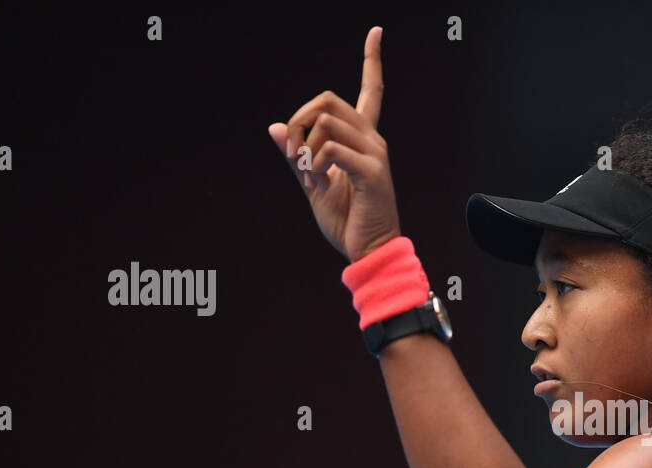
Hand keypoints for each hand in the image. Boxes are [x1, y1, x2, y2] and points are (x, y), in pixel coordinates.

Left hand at [267, 26, 400, 261]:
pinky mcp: (373, 171)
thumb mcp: (312, 184)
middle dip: (297, 122)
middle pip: (327, 99)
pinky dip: (314, 166)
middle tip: (293, 155)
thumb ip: (295, 156)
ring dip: (304, 149)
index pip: (372, 90)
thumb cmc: (347, 221)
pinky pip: (331, 148)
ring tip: (309, 177)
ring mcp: (375, 153)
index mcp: (362, 139)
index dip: (372, 59)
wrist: (369, 251)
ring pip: (325, 121)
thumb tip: (275, 128)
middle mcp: (372, 139)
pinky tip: (318, 184)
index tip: (376, 32)